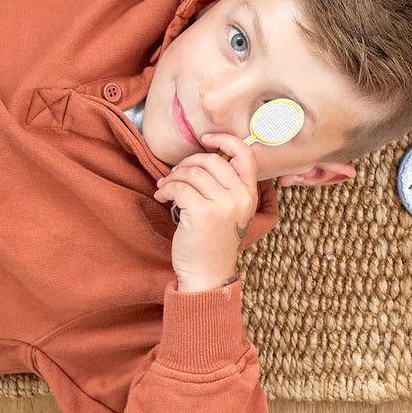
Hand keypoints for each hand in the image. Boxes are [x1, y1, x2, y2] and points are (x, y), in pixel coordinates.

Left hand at [153, 133, 259, 290]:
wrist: (207, 273)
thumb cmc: (213, 241)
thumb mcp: (230, 211)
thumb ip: (225, 186)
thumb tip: (202, 157)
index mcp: (250, 195)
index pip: (246, 154)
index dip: (225, 140)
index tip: (205, 138)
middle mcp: (240, 197)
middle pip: (212, 160)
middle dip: (187, 162)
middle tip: (175, 174)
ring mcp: (223, 205)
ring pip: (192, 172)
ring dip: (173, 177)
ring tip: (165, 187)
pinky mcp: (202, 213)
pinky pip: (179, 187)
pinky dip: (166, 189)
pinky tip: (162, 197)